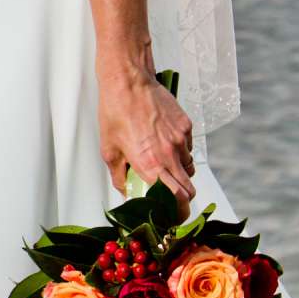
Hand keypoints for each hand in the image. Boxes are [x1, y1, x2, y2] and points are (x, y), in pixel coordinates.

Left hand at [99, 66, 194, 206]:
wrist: (128, 81)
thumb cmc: (115, 112)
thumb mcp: (109, 150)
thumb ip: (120, 177)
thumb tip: (128, 192)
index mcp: (150, 164)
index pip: (177, 199)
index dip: (178, 212)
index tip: (173, 216)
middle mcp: (170, 154)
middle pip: (189, 189)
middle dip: (181, 197)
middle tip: (169, 195)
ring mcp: (180, 140)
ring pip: (188, 168)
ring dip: (178, 172)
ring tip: (161, 161)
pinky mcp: (186, 126)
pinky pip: (188, 148)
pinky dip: (179, 151)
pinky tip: (162, 141)